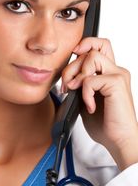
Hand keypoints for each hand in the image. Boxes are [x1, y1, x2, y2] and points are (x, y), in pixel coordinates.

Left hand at [61, 37, 137, 169]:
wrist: (119, 140)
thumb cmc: (106, 124)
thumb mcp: (86, 101)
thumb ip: (80, 86)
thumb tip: (67, 79)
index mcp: (109, 73)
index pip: (100, 45)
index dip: (85, 44)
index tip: (72, 57)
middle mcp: (116, 70)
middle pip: (92, 48)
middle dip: (71, 66)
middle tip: (66, 86)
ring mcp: (118, 75)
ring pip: (92, 57)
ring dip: (77, 74)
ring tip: (76, 92)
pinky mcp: (117, 83)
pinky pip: (91, 79)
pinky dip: (85, 93)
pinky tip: (90, 106)